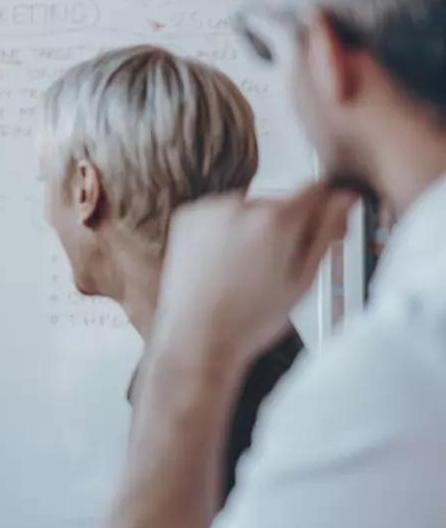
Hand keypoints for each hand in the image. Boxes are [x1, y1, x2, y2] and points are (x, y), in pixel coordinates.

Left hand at [154, 183, 356, 372]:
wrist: (196, 338)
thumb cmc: (249, 320)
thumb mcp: (303, 279)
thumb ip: (326, 232)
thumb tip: (343, 200)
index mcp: (276, 220)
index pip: (316, 189)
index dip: (324, 208)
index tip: (322, 225)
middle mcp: (240, 206)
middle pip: (279, 202)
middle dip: (284, 225)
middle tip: (277, 263)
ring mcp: (209, 210)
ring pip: (248, 208)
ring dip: (252, 228)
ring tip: (245, 269)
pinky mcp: (186, 217)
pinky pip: (218, 214)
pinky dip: (223, 231)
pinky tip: (223, 263)